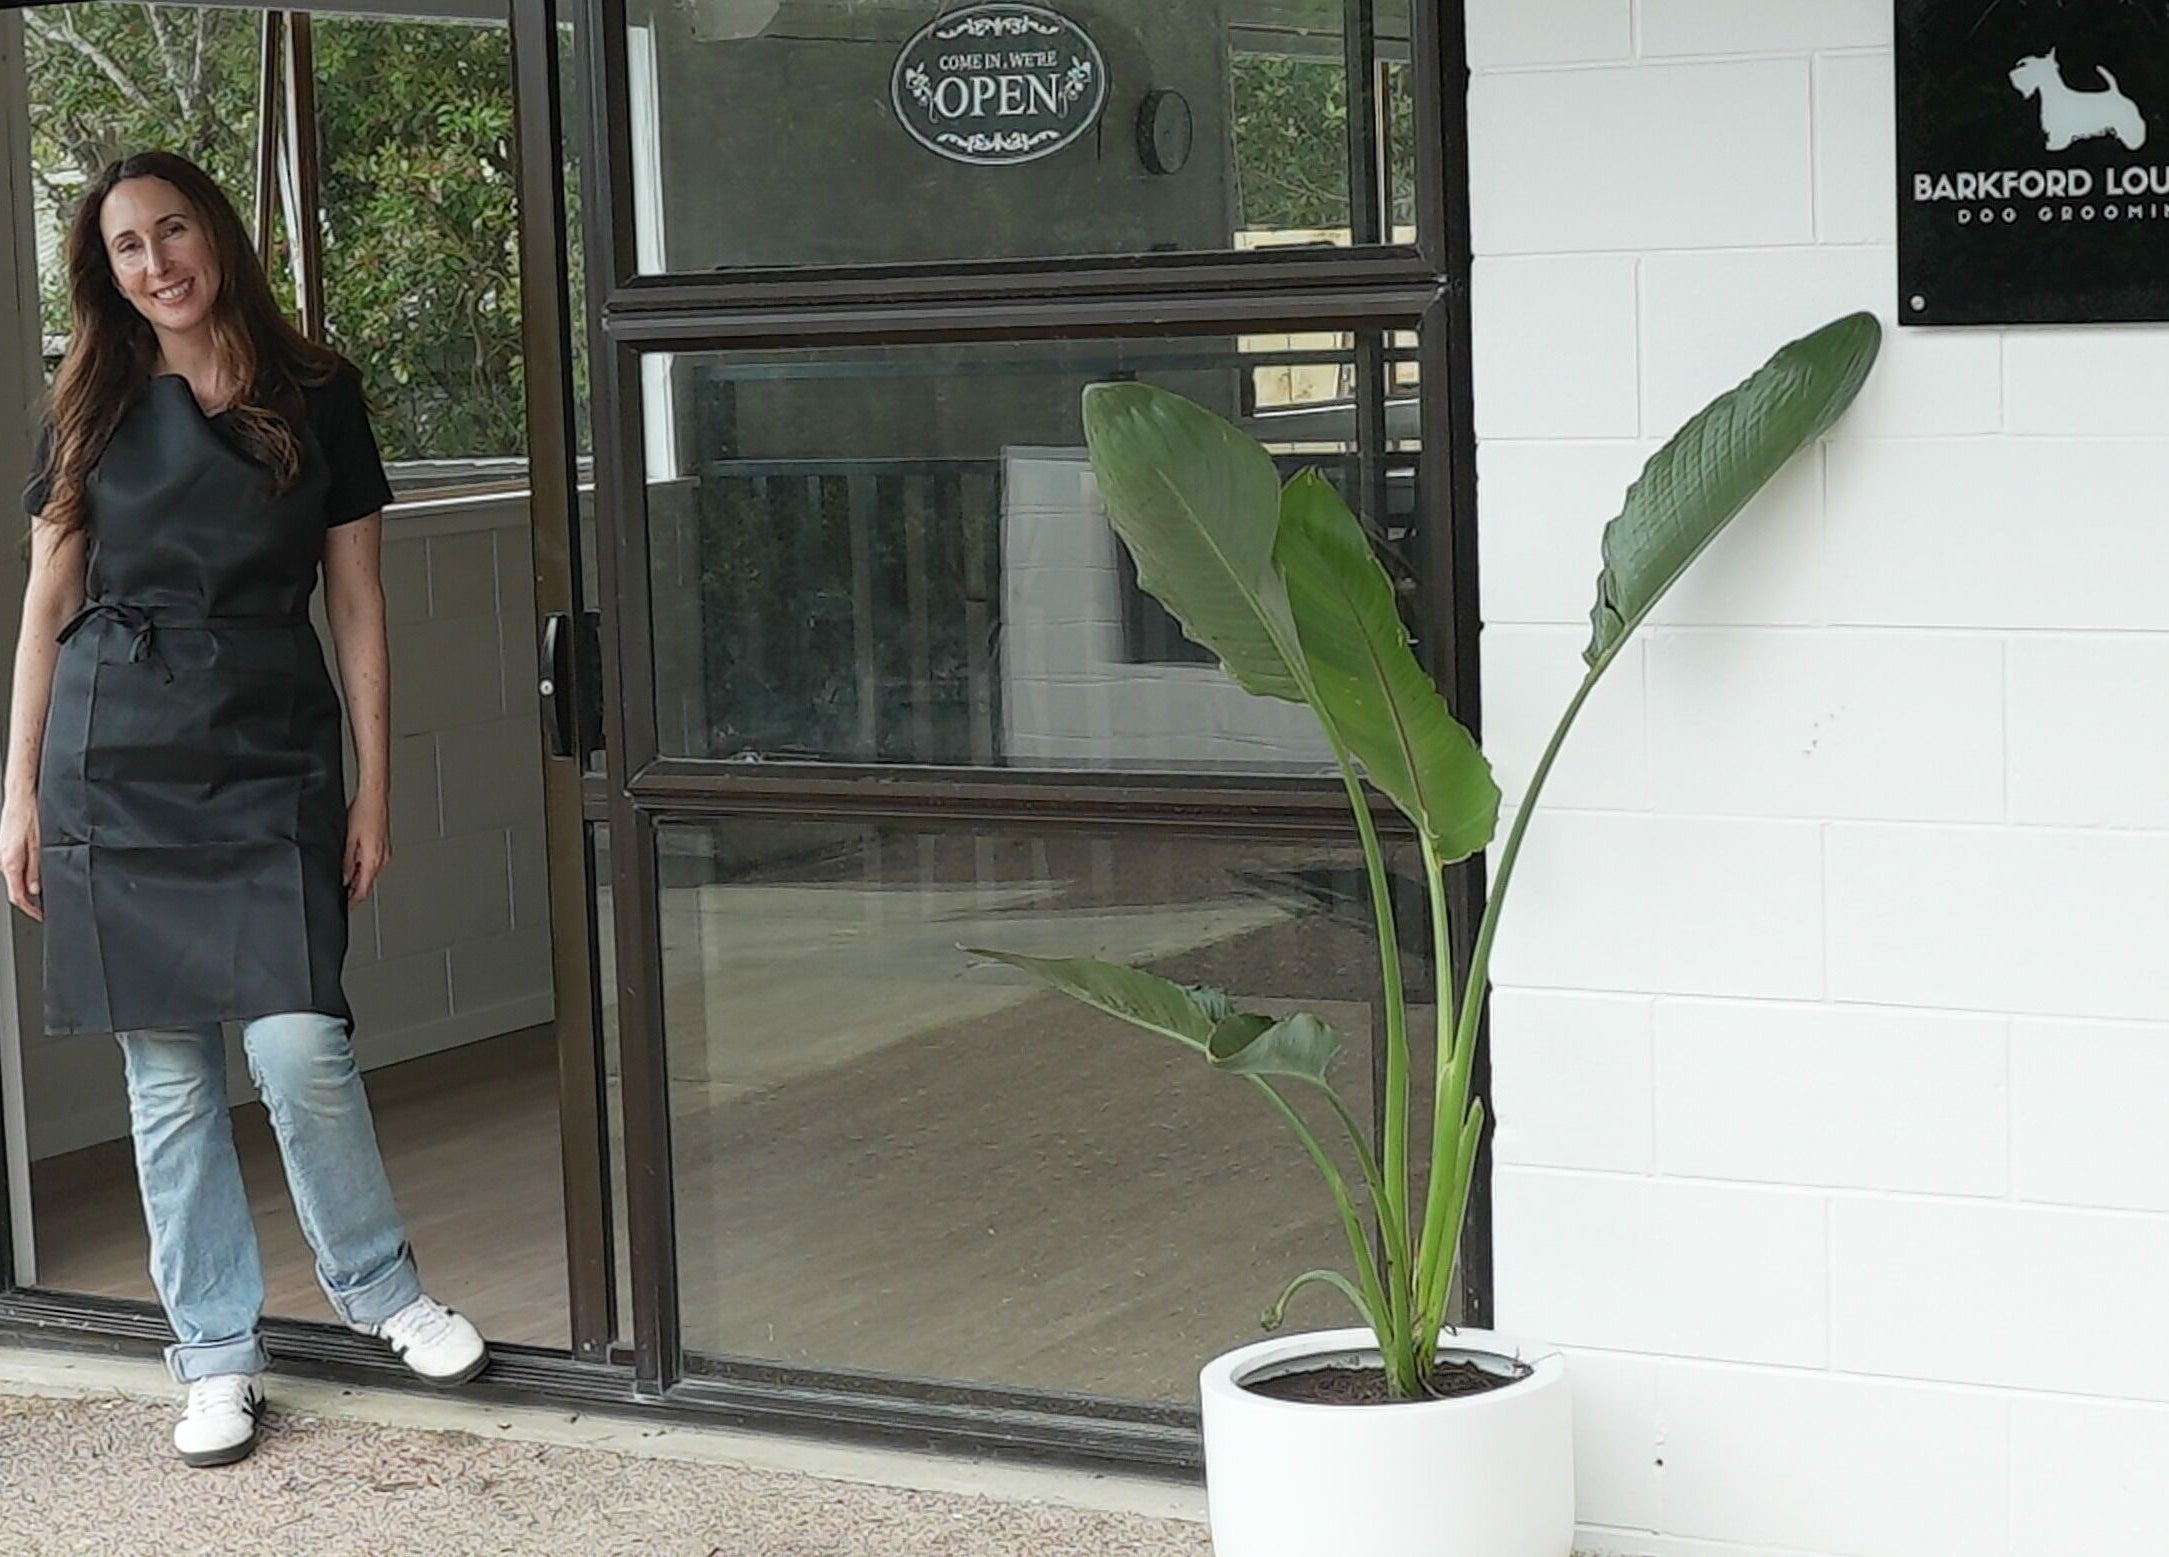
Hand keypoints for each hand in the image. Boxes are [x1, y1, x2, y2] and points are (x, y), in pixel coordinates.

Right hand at [2, 792, 40, 921]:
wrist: (20, 797)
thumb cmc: (30, 815)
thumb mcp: (40, 845)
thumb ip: (36, 869)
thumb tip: (35, 889)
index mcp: (10, 862)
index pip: (17, 895)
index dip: (30, 909)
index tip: (40, 915)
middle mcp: (3, 859)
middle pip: (14, 888)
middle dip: (29, 900)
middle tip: (43, 907)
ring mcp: (2, 853)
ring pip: (13, 878)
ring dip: (26, 887)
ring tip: (42, 892)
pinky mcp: (5, 847)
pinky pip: (13, 867)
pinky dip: (23, 874)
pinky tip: (34, 874)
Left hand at [344, 788, 391, 905]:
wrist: (375, 798)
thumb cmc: (363, 813)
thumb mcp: (348, 841)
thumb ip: (346, 863)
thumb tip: (344, 878)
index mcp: (374, 860)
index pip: (363, 889)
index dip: (353, 901)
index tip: (345, 906)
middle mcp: (382, 859)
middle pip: (367, 882)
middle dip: (354, 888)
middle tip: (340, 892)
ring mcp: (384, 852)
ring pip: (369, 872)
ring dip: (358, 876)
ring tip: (343, 874)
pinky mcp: (383, 846)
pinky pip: (373, 862)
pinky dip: (363, 866)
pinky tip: (353, 860)